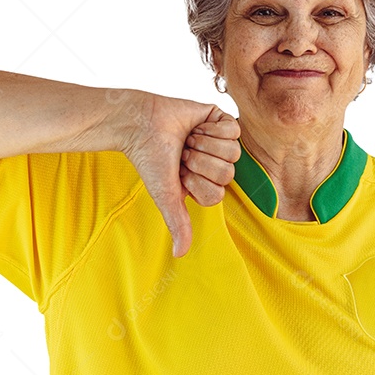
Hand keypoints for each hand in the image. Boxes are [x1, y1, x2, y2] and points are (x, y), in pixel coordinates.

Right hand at [120, 91, 239, 256]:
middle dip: (200, 162)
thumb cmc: (150, 159)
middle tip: (183, 154)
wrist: (141, 123)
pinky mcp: (221, 120)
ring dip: (204, 145)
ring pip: (233, 152)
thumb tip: (180, 254)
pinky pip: (233, 130)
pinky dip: (211, 128)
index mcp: (205, 183)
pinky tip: (196, 126)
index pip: (219, 193)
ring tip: (188, 140)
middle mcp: (215, 164)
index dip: (198, 183)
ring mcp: (220, 142)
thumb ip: (178, 223)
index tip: (180, 173)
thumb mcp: (166, 195)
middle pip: (228, 173)